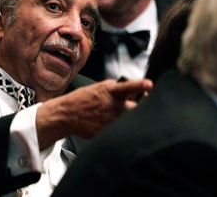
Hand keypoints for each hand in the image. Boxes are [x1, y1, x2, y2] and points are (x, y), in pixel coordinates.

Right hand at [35, 79, 152, 149]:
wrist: (67, 115)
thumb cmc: (83, 99)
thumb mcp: (100, 87)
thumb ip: (118, 88)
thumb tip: (133, 92)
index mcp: (111, 92)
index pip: (128, 87)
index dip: (140, 85)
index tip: (149, 84)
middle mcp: (113, 106)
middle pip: (137, 107)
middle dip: (139, 106)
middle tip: (135, 105)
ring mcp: (112, 121)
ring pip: (130, 120)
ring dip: (129, 117)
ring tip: (115, 114)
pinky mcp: (108, 132)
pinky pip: (121, 130)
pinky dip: (120, 127)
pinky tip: (107, 123)